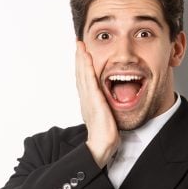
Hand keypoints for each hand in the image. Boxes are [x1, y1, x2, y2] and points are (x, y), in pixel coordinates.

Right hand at [75, 40, 118, 167]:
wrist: (102, 145)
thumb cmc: (106, 134)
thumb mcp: (105, 116)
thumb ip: (105, 107)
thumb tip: (109, 103)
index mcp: (88, 102)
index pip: (84, 80)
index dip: (82, 66)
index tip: (82, 53)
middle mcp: (86, 98)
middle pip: (81, 74)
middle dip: (79, 58)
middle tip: (78, 43)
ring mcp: (88, 98)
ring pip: (83, 74)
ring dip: (81, 58)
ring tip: (80, 45)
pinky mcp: (94, 100)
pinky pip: (90, 80)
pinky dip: (87, 67)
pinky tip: (87, 57)